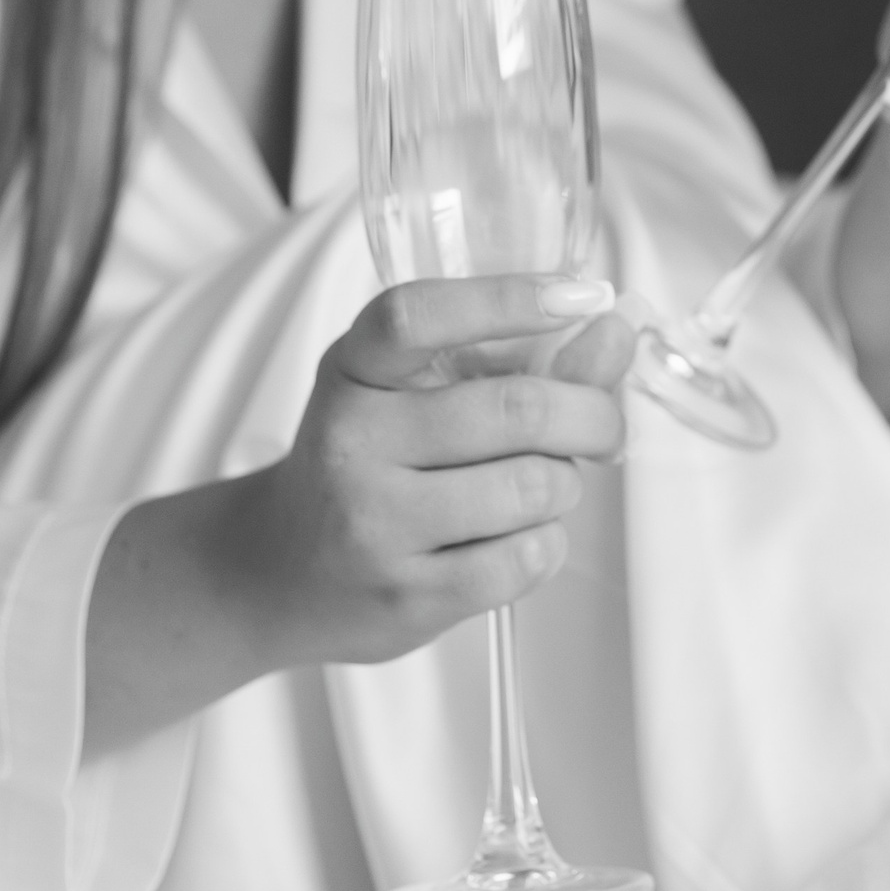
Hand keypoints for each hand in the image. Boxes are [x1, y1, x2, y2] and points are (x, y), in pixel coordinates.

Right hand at [85, 277, 631, 756]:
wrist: (274, 572)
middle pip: (515, 409)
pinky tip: (522, 535)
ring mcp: (373, 525)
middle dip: (591, 415)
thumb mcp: (415, 391)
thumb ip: (518, 359)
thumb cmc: (367, 463)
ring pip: (532, 487)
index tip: (582, 292)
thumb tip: (615, 331)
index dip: (507, 297)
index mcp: (352, 372)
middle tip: (604, 428)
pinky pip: (524, 560)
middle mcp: (351, 442)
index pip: (419, 316)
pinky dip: (548, 542)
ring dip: (566, 485)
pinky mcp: (404, 598)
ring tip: (544, 486)